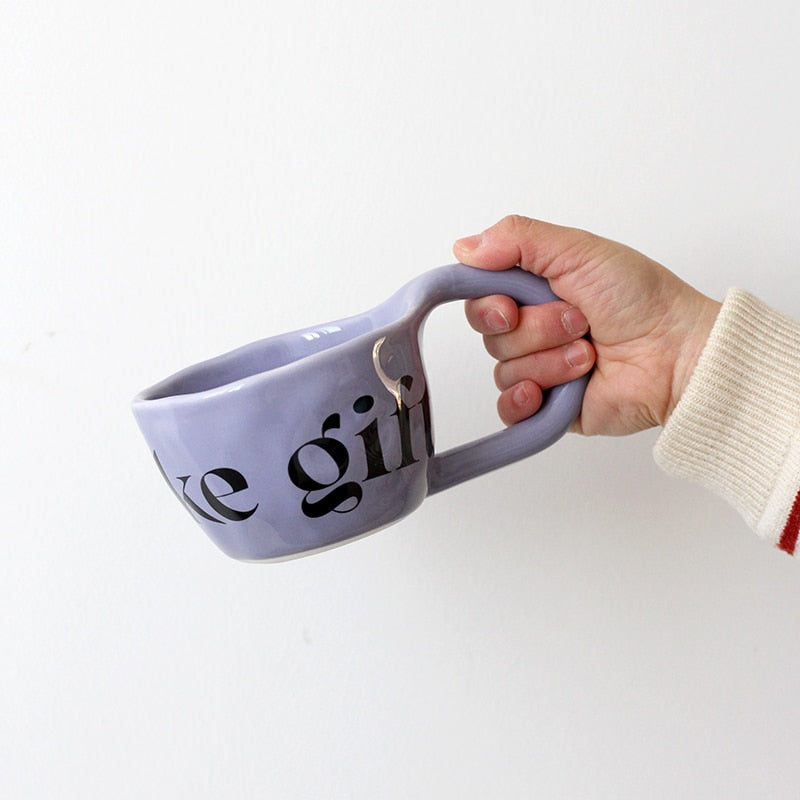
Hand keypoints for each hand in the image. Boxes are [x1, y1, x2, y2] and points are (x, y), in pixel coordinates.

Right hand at [454, 215, 720, 435]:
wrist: (676, 354)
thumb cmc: (642, 299)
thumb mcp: (579, 249)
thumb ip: (517, 239)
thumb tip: (462, 248)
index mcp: (535, 290)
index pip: (479, 299)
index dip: (488, 306)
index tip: (512, 305)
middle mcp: (533, 329)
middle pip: (491, 337)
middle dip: (535, 329)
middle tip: (578, 321)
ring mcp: (539, 369)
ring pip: (505, 370)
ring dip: (550, 360)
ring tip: (589, 354)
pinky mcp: (546, 406)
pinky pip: (508, 409)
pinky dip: (525, 400)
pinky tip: (550, 392)